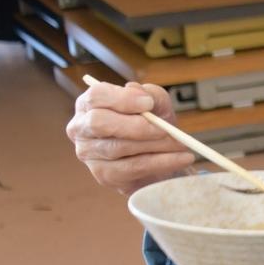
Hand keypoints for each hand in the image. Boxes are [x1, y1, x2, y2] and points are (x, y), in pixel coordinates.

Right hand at [66, 79, 194, 192]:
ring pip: (119, 147)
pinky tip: (182, 158)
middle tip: (164, 129)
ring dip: (155, 145)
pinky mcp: (104, 175)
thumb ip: (151, 94)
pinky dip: (162, 162)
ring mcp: (89, 154)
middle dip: (135, 126)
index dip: (122, 99)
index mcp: (89, 104)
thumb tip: (135, 89)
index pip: (96, 96)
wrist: (161, 159)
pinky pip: (133, 168)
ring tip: (180, 144)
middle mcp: (81, 128)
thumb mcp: (157, 106)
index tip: (148, 103)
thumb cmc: (153, 127)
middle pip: (99, 122)